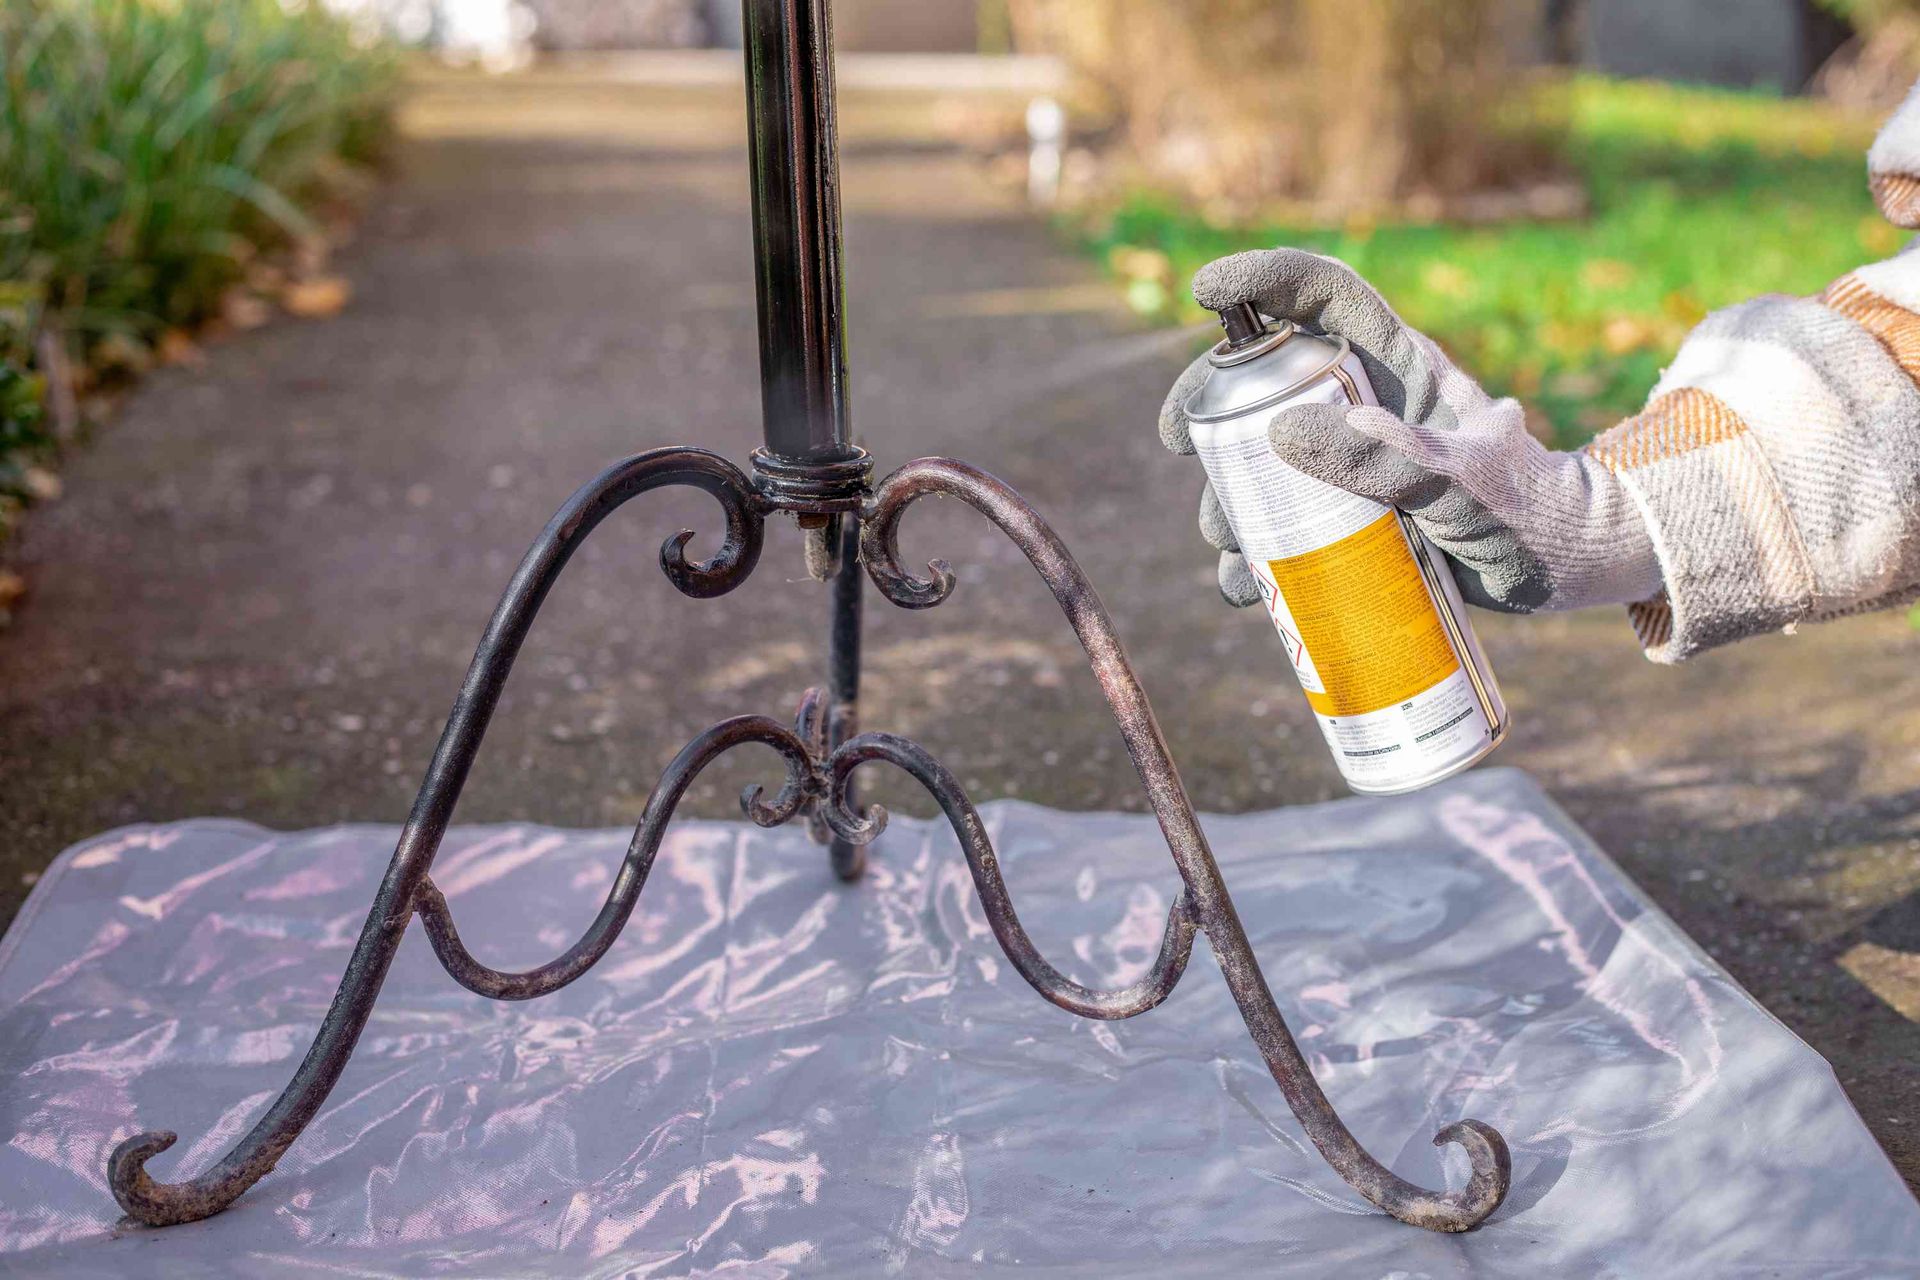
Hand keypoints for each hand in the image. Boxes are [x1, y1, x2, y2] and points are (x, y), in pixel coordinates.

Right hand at [1158, 248, 1661, 612]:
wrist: (1565, 570)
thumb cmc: (1534, 514)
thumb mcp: (1466, 488)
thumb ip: (1390, 460)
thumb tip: (1286, 429)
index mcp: (1400, 369)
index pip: (1325, 295)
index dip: (1265, 278)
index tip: (1205, 290)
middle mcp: (1366, 407)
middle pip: (1268, 380)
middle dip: (1214, 405)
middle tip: (1182, 440)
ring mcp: (1353, 464)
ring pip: (1264, 461)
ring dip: (1228, 496)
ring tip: (1227, 544)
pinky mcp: (1349, 519)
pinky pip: (1284, 527)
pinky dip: (1254, 556)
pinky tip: (1244, 586)